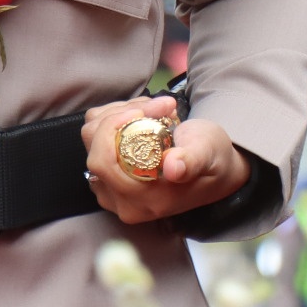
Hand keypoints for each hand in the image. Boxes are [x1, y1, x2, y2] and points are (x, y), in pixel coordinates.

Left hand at [79, 95, 250, 224]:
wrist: (214, 166)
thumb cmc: (212, 160)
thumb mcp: (207, 155)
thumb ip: (191, 162)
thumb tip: (174, 169)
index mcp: (142, 201)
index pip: (101, 163)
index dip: (110, 130)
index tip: (138, 112)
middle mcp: (120, 199)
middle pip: (93, 147)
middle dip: (121, 115)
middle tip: (156, 106)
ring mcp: (111, 185)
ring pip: (92, 137)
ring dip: (121, 112)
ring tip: (155, 109)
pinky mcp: (110, 170)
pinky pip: (97, 135)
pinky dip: (117, 117)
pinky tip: (144, 115)